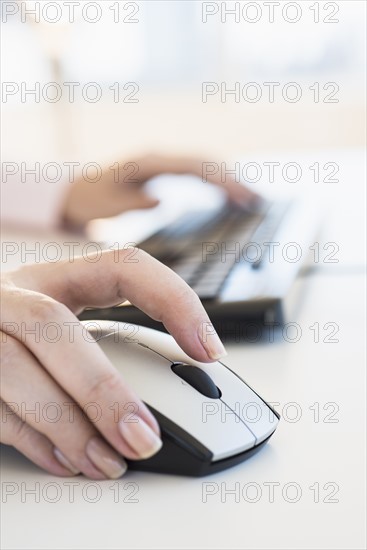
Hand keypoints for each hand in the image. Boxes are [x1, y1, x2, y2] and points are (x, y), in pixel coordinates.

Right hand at [0, 249, 225, 478]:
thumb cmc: (21, 334)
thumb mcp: (62, 323)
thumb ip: (101, 346)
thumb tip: (164, 397)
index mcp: (54, 275)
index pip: (122, 265)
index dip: (171, 299)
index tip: (208, 350)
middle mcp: (11, 295)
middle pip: (53, 325)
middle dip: (101, 388)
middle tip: (143, 438)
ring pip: (14, 370)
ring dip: (67, 425)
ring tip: (109, 462)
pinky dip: (34, 442)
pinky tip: (68, 460)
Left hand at [62, 154, 258, 226]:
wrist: (77, 191)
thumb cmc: (89, 198)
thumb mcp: (106, 204)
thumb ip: (132, 202)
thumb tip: (162, 200)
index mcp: (149, 162)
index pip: (194, 167)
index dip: (221, 180)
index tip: (242, 197)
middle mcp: (160, 158)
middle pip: (205, 163)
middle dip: (233, 180)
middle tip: (257, 201)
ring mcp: (164, 163)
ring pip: (204, 166)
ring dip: (229, 181)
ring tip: (253, 200)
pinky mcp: (165, 172)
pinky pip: (197, 175)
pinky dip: (216, 184)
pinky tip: (230, 197)